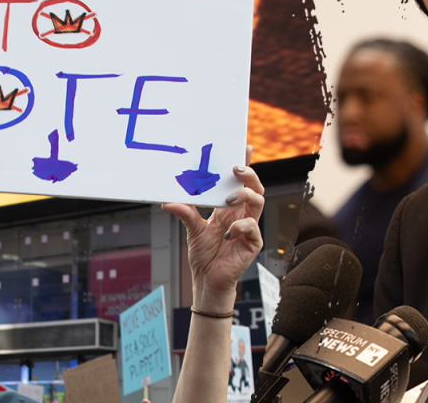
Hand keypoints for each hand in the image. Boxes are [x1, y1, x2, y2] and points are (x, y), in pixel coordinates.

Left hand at [162, 146, 263, 312]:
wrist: (207, 280)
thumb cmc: (204, 255)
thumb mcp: (193, 230)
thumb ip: (186, 212)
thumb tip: (168, 200)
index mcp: (230, 207)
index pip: (241, 182)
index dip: (245, 165)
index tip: (243, 147)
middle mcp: (242, 214)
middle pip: (255, 187)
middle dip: (249, 175)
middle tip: (235, 170)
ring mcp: (250, 228)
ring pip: (259, 202)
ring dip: (246, 195)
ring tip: (230, 198)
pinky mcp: (253, 243)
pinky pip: (253, 228)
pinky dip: (242, 226)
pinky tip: (229, 233)